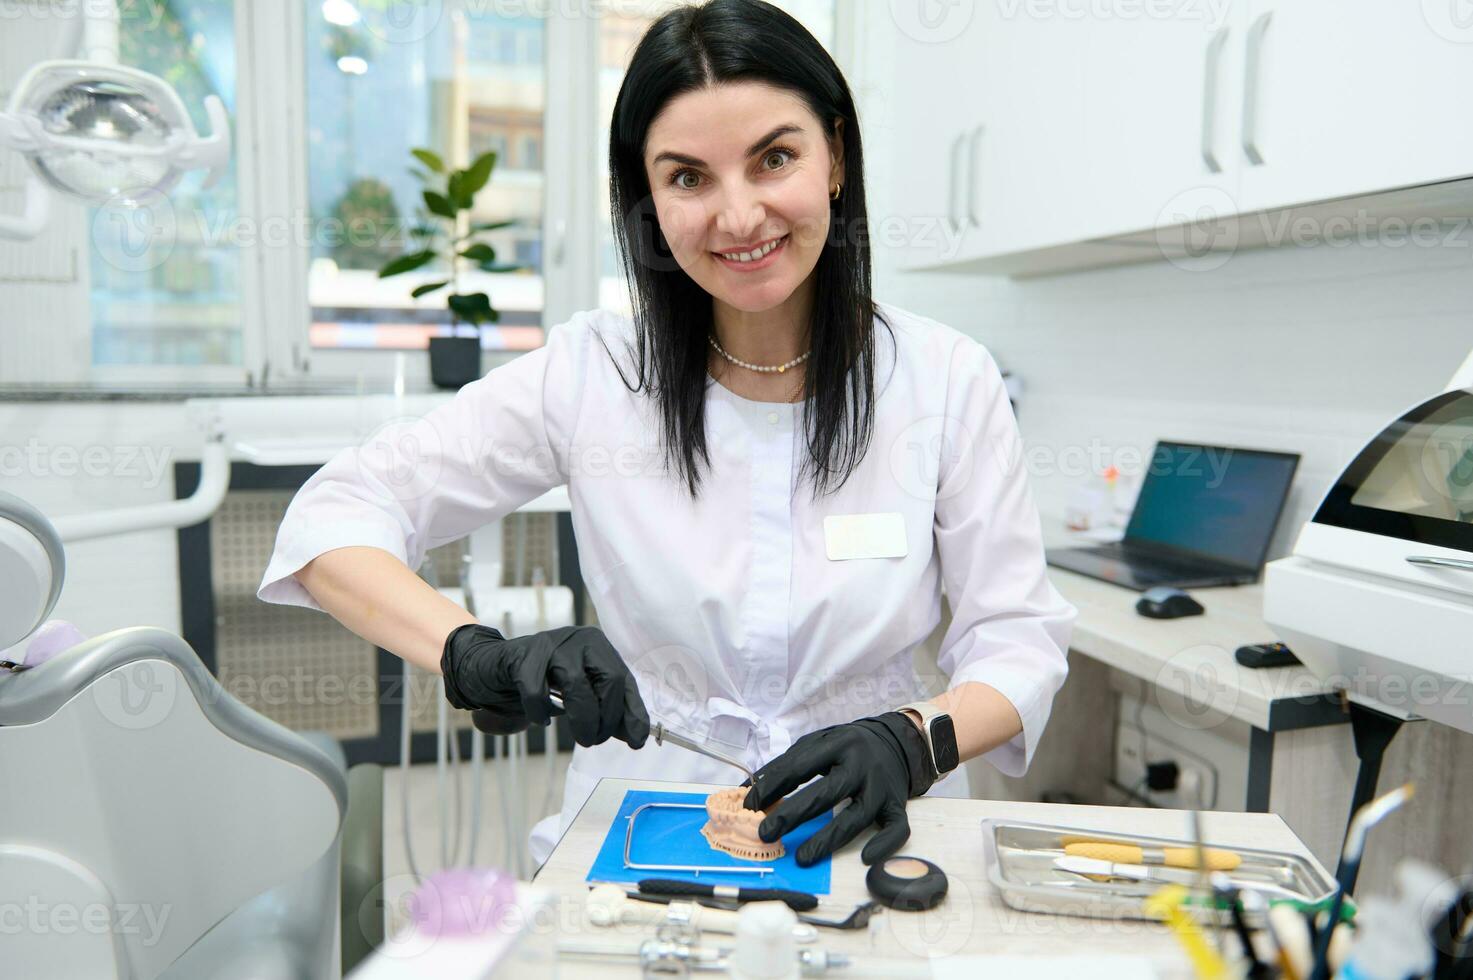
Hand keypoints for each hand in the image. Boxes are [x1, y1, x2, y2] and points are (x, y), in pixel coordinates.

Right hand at [440, 623, 650, 748]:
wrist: (492, 667)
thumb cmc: (542, 681)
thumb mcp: (579, 693)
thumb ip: (605, 709)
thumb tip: (635, 734)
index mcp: (597, 645)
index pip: (623, 678)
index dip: (632, 711)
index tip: (636, 741)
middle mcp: (578, 639)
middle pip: (607, 678)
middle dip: (606, 717)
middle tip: (595, 739)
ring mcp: (550, 644)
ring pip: (576, 684)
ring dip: (583, 719)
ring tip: (581, 738)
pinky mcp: (522, 656)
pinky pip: (537, 691)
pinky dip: (541, 712)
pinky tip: (541, 720)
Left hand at [742, 712, 935, 866]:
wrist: (896, 742)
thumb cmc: (846, 748)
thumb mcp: (817, 744)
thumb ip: (786, 765)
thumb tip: (749, 791)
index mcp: (838, 744)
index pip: (800, 766)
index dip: (773, 786)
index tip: (750, 806)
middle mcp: (861, 764)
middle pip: (827, 792)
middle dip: (793, 814)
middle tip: (766, 832)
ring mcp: (882, 786)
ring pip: (857, 816)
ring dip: (828, 838)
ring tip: (802, 857)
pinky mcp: (898, 805)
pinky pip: (896, 829)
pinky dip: (883, 845)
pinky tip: (864, 859)